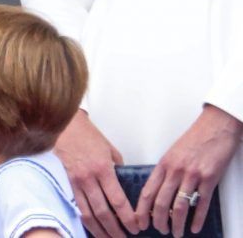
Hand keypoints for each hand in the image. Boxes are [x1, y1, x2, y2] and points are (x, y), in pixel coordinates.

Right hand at [54, 110, 137, 236]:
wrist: (65, 126)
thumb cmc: (89, 135)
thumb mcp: (110, 150)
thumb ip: (117, 168)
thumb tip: (124, 184)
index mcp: (103, 169)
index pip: (117, 200)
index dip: (128, 217)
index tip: (136, 226)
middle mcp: (89, 178)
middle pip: (103, 212)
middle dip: (115, 229)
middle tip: (126, 237)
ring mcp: (77, 182)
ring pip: (88, 214)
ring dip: (100, 230)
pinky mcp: (69, 183)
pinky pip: (78, 206)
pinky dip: (86, 220)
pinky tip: (94, 227)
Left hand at [135, 105, 242, 236]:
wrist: (215, 127)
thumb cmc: (194, 139)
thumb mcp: (172, 154)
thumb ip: (165, 171)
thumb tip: (159, 191)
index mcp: (164, 164)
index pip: (147, 191)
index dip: (142, 209)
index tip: (138, 221)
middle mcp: (175, 171)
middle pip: (161, 202)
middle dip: (158, 220)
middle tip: (159, 230)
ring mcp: (192, 175)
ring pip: (180, 205)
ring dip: (177, 223)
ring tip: (176, 232)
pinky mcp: (210, 178)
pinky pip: (202, 203)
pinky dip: (197, 218)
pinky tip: (194, 227)